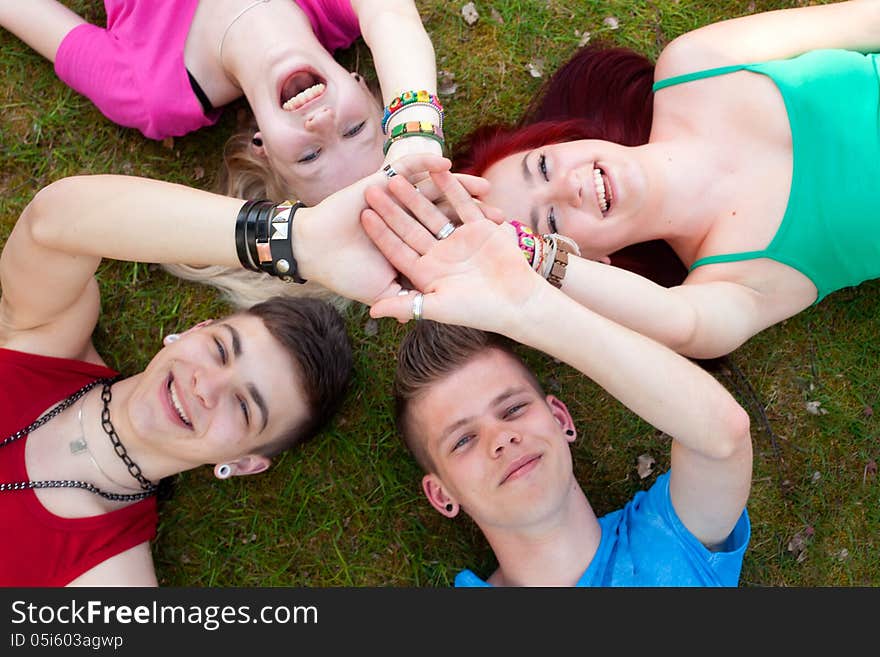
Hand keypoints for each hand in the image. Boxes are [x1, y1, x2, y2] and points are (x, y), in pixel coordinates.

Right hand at [291, 154, 484, 303]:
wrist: (316, 251)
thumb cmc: (347, 275)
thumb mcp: (382, 292)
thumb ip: (404, 301)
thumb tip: (420, 319)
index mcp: (413, 247)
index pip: (449, 244)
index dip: (471, 246)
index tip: (495, 250)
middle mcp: (409, 223)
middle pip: (449, 218)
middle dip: (475, 218)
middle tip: (501, 217)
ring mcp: (396, 203)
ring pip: (434, 194)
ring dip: (460, 189)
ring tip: (485, 186)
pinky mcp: (380, 185)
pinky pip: (406, 171)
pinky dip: (424, 166)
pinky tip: (446, 164)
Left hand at [361, 170, 542, 332]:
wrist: (517, 303)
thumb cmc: (478, 312)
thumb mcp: (437, 308)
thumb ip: (405, 305)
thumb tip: (372, 311)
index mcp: (426, 273)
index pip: (397, 249)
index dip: (380, 233)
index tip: (363, 216)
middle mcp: (439, 254)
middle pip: (410, 228)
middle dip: (391, 209)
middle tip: (370, 190)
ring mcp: (459, 240)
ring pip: (432, 213)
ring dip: (415, 195)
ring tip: (395, 177)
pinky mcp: (479, 228)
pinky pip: (461, 204)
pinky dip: (450, 187)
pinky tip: (434, 170)